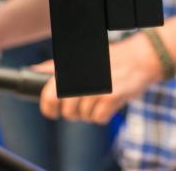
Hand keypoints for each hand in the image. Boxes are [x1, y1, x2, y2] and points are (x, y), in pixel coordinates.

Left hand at [38, 32, 163, 122]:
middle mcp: (83, 78)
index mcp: (73, 68)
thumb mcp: (82, 56)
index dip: (49, 108)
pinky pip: (99, 118)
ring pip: (83, 116)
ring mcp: (97, 88)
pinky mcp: (112, 97)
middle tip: (83, 102)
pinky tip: (109, 101)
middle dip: (73, 112)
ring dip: (91, 111)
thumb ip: (56, 66)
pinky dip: (103, 114)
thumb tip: (34, 70)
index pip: (49, 96)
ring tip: (100, 97)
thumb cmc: (111, 57)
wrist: (141, 57)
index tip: (52, 111)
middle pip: (67, 111)